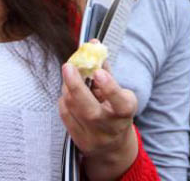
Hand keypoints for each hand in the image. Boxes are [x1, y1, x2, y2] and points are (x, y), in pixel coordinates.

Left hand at [59, 63, 137, 180]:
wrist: (113, 144)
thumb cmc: (116, 110)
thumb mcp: (119, 92)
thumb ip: (105, 69)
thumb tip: (94, 44)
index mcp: (125, 113)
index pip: (121, 103)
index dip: (110, 88)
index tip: (98, 72)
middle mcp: (109, 127)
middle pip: (90, 111)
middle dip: (76, 86)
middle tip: (68, 66)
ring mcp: (93, 137)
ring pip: (73, 110)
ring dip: (68, 88)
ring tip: (70, 74)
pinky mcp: (79, 140)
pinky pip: (65, 115)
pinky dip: (64, 99)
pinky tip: (68, 92)